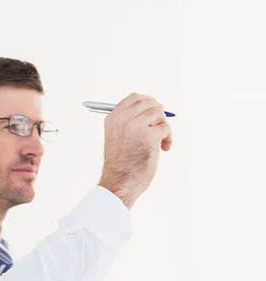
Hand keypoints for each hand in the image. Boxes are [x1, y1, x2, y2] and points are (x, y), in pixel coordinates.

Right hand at [98, 93, 171, 208]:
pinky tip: (163, 149)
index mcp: (113, 118)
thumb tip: (152, 110)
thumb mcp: (116, 137)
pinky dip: (168, 138)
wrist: (119, 182)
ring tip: (161, 141)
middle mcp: (123, 119)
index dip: (148, 102)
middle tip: (160, 128)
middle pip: (149, 103)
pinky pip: (165, 128)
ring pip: (159, 114)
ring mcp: (136, 126)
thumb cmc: (120, 165)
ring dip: (163, 126)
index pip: (134, 98)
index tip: (153, 113)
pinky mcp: (149, 135)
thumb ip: (127, 123)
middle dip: (158, 115)